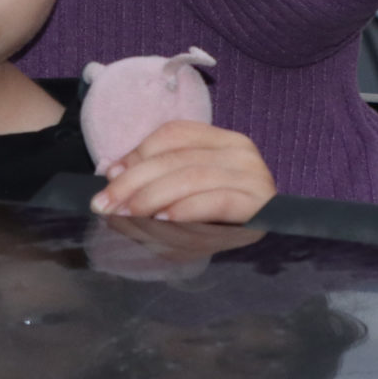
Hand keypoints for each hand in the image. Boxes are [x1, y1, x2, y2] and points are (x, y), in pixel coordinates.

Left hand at [91, 120, 275, 223]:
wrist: (273, 244)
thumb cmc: (218, 219)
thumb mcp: (183, 190)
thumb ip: (154, 175)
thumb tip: (112, 170)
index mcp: (222, 139)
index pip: (173, 134)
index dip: (136, 153)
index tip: (107, 177)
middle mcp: (241, 152)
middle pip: (175, 158)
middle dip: (133, 181)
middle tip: (105, 203)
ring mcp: (255, 177)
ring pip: (191, 177)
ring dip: (152, 196)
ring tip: (127, 213)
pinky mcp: (262, 205)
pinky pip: (217, 201)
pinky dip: (186, 209)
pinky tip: (164, 220)